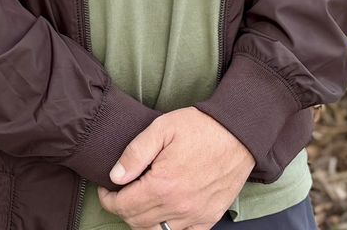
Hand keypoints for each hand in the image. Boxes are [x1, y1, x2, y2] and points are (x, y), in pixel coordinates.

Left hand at [95, 107, 253, 229]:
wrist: (239, 133)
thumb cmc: (200, 127)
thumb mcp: (161, 128)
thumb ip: (134, 153)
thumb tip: (115, 177)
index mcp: (162, 186)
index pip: (123, 206)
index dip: (108, 199)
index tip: (107, 189)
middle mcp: (178, 206)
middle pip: (136, 221)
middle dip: (122, 209)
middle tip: (121, 194)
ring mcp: (195, 216)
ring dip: (142, 221)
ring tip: (140, 202)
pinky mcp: (209, 217)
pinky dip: (167, 228)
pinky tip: (164, 213)